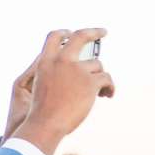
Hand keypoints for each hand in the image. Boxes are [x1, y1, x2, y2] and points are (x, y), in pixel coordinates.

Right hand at [5, 27, 115, 151]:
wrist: (46, 123)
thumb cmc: (45, 110)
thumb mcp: (44, 85)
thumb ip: (58, 73)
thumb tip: (83, 68)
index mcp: (45, 61)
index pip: (53, 37)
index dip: (64, 33)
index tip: (71, 31)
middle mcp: (61, 61)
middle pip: (80, 37)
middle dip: (93, 32)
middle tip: (103, 31)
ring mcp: (76, 70)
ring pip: (97, 65)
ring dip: (100, 78)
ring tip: (100, 92)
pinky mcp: (90, 82)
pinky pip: (107, 79)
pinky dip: (110, 87)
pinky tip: (108, 95)